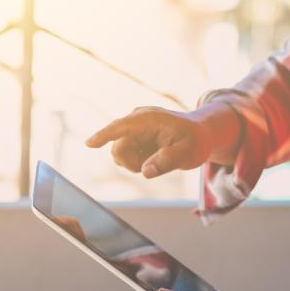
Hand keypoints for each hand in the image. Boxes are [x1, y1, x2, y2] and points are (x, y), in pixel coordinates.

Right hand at [86, 104, 239, 177]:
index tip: (89, 144)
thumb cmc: (195, 140)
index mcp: (149, 119)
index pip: (121, 126)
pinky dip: (137, 163)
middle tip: (155, 165)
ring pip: (119, 154)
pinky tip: (154, 158)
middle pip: (118, 147)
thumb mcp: (189, 152)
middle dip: (131, 162)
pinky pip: (125, 158)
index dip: (104, 135)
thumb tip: (146, 171)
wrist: (199, 134)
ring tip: (158, 159)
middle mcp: (137, 122)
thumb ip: (168, 160)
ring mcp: (133, 131)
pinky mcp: (133, 140)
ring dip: (134, 163)